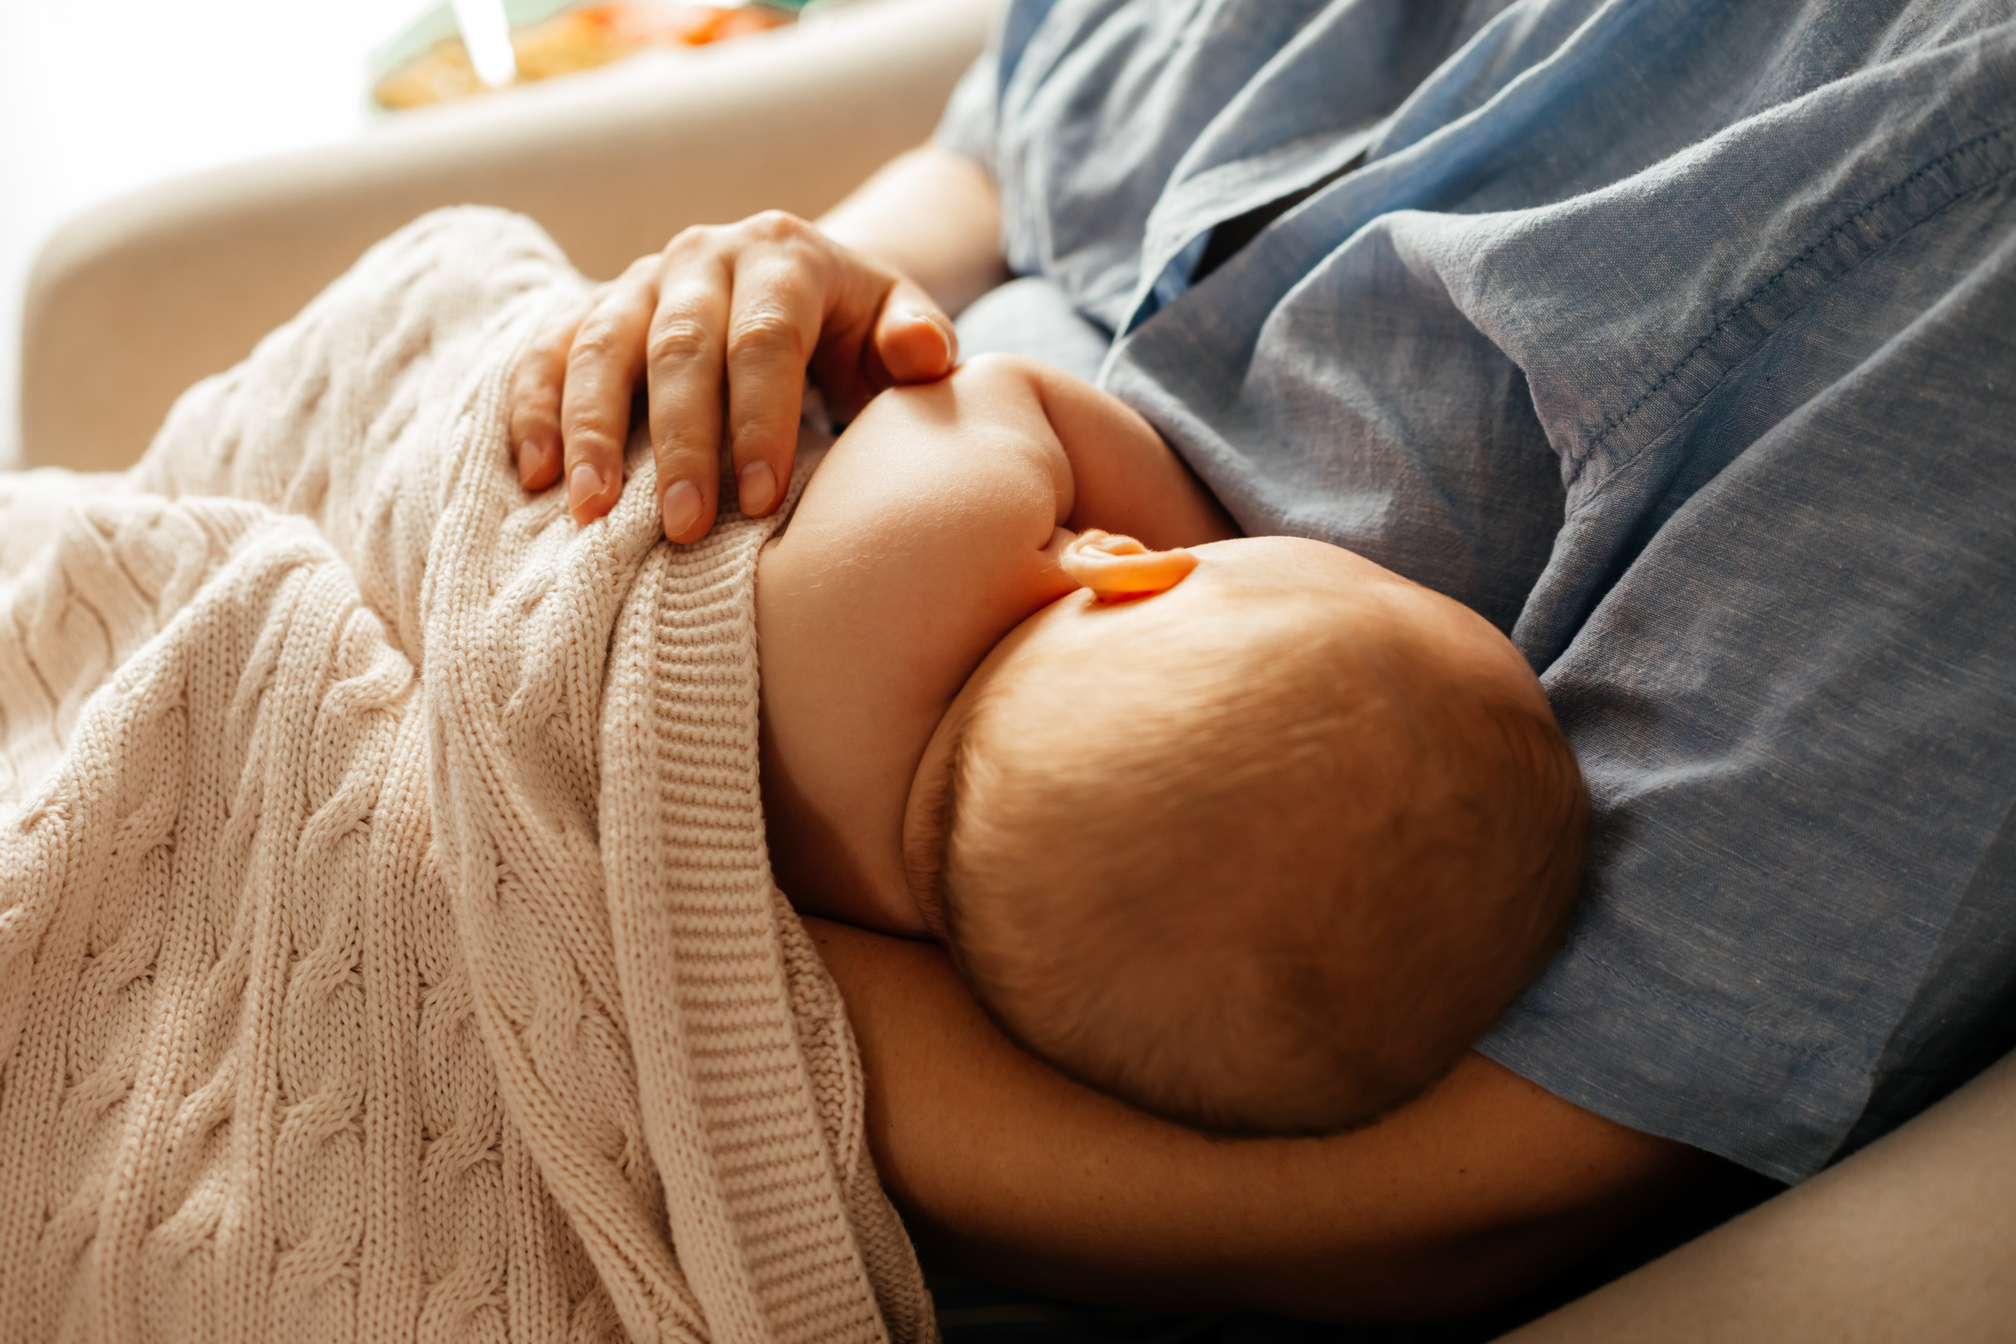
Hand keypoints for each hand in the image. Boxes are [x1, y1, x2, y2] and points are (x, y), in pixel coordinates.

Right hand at [508, 210, 957, 540]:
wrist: (797, 292)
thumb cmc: (856, 334)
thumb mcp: (900, 328)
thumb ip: (919, 340)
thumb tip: (921, 353)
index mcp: (783, 255)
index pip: (766, 338)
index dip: (760, 420)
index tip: (761, 502)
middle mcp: (702, 256)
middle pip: (680, 347)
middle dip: (680, 443)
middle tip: (682, 529)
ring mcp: (638, 281)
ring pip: (601, 347)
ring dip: (592, 432)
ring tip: (591, 513)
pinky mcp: (591, 311)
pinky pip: (547, 352)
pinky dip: (534, 410)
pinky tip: (536, 475)